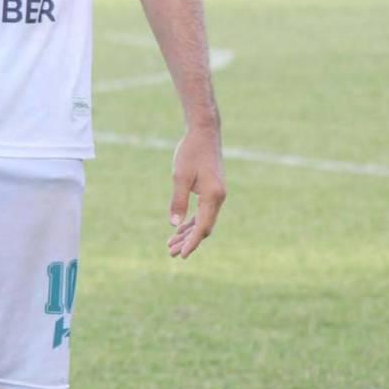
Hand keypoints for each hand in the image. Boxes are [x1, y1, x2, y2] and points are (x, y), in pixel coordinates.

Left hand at [167, 125, 224, 258]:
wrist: (204, 133)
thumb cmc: (191, 152)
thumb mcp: (180, 177)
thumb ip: (178, 202)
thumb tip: (174, 225)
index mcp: (213, 196)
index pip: (202, 227)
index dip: (192, 242)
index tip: (182, 255)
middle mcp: (218, 198)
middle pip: (204, 227)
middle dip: (188, 241)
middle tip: (171, 253)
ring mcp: (216, 194)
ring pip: (203, 221)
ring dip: (188, 233)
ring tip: (171, 244)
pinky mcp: (212, 190)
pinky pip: (203, 212)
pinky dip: (192, 221)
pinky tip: (180, 228)